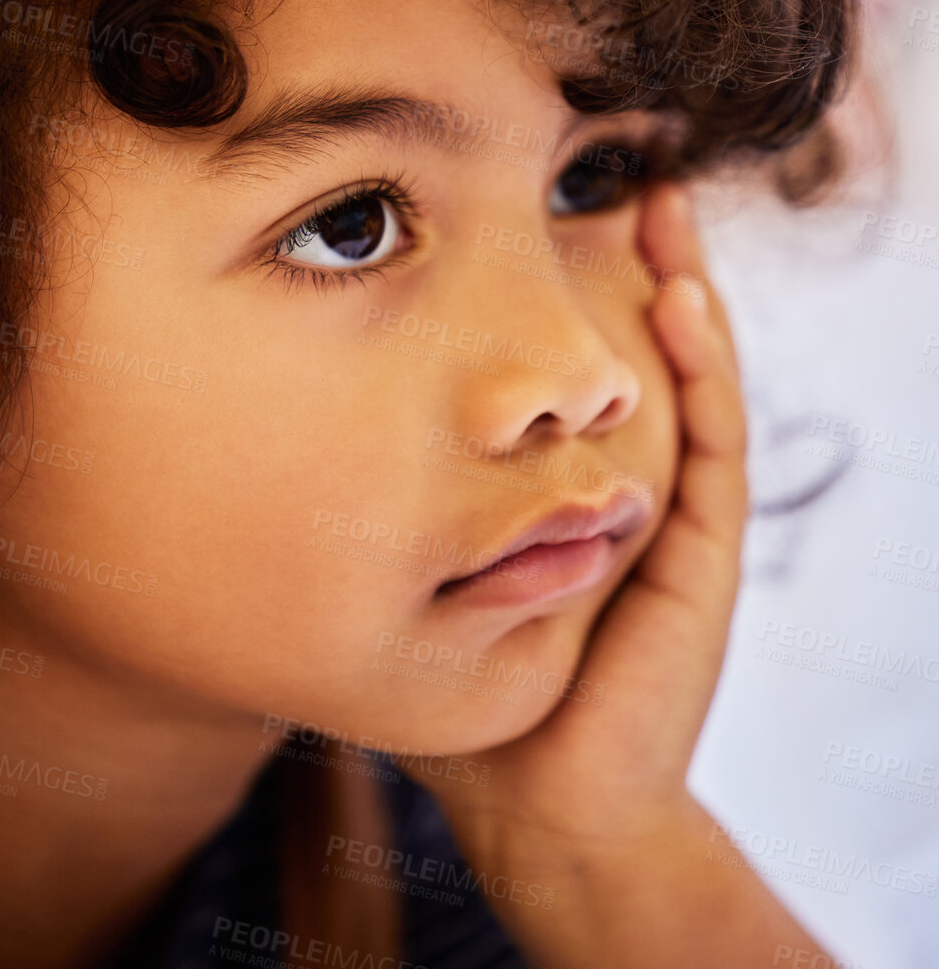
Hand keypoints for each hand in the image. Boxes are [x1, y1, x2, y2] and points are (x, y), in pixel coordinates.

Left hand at [416, 179, 749, 865]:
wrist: (537, 801)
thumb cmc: (465, 692)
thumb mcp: (409, 573)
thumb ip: (371, 509)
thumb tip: (257, 428)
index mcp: (559, 483)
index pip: (565, 363)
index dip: (559, 283)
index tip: (523, 203)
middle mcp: (618, 482)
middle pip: (631, 347)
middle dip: (629, 257)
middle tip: (613, 168)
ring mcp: (665, 512)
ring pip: (685, 375)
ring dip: (681, 284)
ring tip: (661, 202)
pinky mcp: (697, 552)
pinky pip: (711, 444)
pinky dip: (704, 369)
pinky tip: (681, 302)